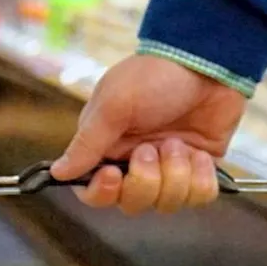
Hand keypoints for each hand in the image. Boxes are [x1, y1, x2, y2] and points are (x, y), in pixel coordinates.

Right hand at [51, 54, 247, 212]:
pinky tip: (201, 154)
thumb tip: (57, 173)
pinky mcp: (199, 170)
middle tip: (153, 147)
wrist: (209, 61)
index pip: (94, 193)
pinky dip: (201, 178)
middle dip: (146, 180)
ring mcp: (169, 169)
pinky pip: (198, 198)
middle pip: (132, 203)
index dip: (103, 192)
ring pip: (166, 204)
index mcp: (108, 149)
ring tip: (180, 143)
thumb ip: (87, 144)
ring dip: (176, 174)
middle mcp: (136, 164)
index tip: (114, 174)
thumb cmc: (155, 76)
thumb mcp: (114, 105)